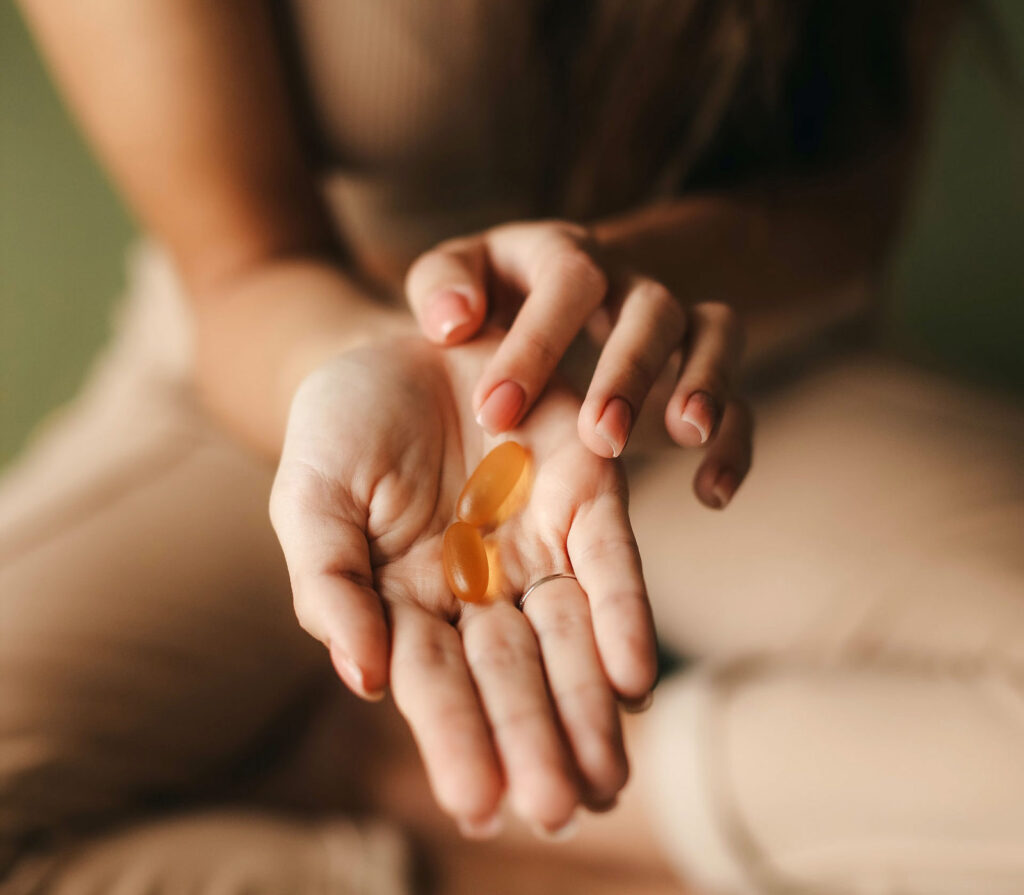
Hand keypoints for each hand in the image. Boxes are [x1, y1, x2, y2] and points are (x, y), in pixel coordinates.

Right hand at [269, 333, 656, 836]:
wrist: (394, 342)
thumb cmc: (338, 427)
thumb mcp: (310, 499)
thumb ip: (328, 584)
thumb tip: (360, 679)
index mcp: (407, 599)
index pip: (434, 683)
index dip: (456, 740)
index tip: (480, 804)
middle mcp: (478, 585)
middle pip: (510, 675)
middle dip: (532, 740)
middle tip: (558, 808)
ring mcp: (533, 542)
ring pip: (567, 636)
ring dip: (587, 704)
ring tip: (605, 777)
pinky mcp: (582, 490)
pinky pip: (608, 560)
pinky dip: (623, 615)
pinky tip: (633, 678)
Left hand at [405, 220, 751, 507]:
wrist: (556, 290)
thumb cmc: (495, 295)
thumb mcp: (460, 276)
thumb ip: (443, 287)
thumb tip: (453, 322)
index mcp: (565, 256)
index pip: (567, 279)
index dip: (536, 343)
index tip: (496, 414)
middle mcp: (629, 283)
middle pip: (651, 308)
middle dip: (630, 371)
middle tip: (599, 437)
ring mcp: (675, 325)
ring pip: (717, 333)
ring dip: (708, 383)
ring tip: (687, 436)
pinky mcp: (702, 371)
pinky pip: (742, 399)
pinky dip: (735, 444)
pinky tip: (711, 493)